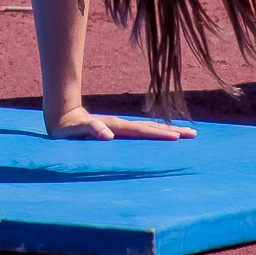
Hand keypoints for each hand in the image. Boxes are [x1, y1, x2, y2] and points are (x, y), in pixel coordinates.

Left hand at [47, 106, 196, 140]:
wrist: (61, 117)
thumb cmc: (67, 127)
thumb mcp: (75, 130)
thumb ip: (91, 130)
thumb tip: (108, 135)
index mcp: (115, 127)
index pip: (141, 131)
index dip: (159, 134)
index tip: (177, 136)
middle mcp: (121, 126)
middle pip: (151, 129)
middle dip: (173, 131)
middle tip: (194, 134)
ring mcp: (121, 128)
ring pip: (148, 129)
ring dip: (167, 131)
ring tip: (186, 133)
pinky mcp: (118, 131)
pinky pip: (141, 133)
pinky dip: (155, 134)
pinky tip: (164, 137)